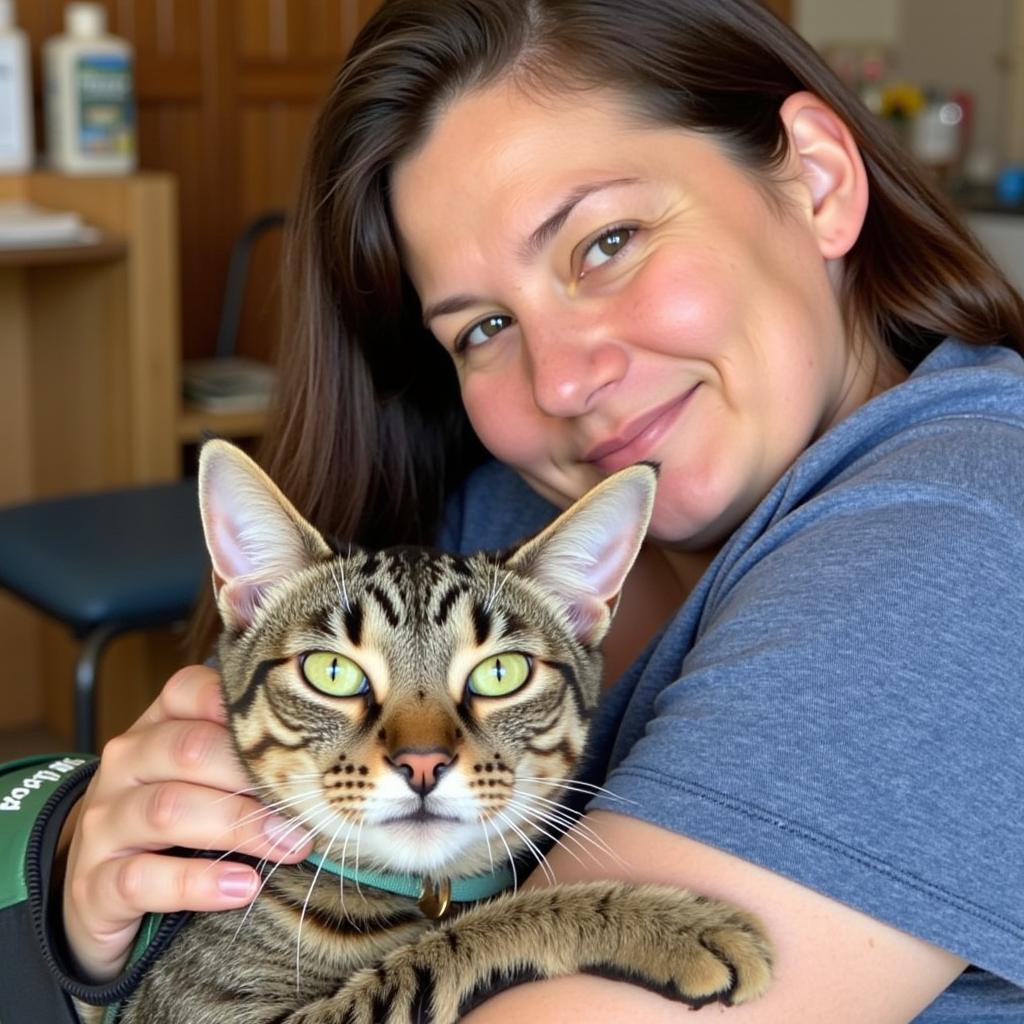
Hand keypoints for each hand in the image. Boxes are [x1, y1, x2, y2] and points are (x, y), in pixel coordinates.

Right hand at [62, 664, 314, 981]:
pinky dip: (199, 883)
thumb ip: (252, 758)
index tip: (298, 731)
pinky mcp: (95, 885)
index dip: (242, 706)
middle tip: (310, 802)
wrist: (101, 893)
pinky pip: (142, 879)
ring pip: (168, 810)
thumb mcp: (207, 780)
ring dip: (240, 826)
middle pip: (189, 750)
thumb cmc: (178, 822)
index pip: (188, 690)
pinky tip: (244, 887)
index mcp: (156, 728)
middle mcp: (126, 766)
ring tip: (293, 845)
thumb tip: (335, 754)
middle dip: (255, 775)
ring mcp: (105, 824)